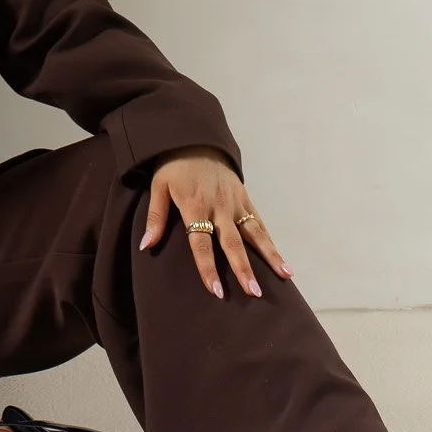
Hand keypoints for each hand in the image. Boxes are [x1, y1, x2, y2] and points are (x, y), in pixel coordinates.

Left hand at [137, 147, 292, 298]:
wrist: (194, 139)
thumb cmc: (173, 167)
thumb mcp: (158, 187)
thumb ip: (155, 217)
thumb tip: (146, 246)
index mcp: (194, 206)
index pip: (201, 243)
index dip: (207, 267)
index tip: (216, 291)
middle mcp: (218, 207)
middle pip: (232, 242)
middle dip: (243, 268)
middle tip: (254, 292)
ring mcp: (235, 202)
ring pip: (254, 233)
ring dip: (270, 256)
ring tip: (284, 277)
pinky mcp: (245, 198)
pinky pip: (259, 222)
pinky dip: (271, 241)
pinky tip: (281, 260)